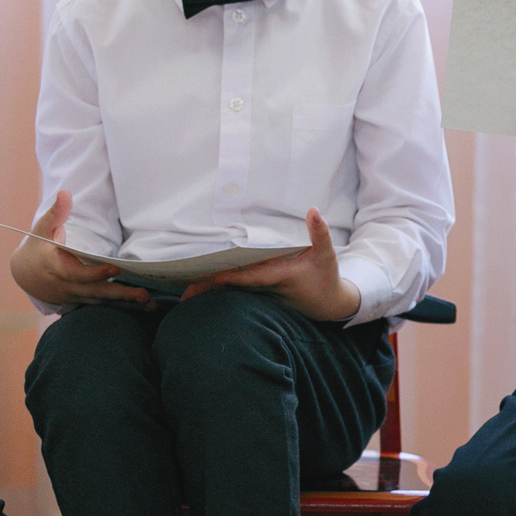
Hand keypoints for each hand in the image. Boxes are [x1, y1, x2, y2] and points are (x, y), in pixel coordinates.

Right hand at [8, 189, 150, 308]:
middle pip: (96, 292)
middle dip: (120, 294)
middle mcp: (67, 286)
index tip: (115, 268)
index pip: (77, 274)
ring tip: (150, 304)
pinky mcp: (82, 301)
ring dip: (127, 304)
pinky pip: (104, 306)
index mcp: (57, 267)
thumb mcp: (43, 229)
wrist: (26, 275)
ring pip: (103, 302)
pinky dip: (123, 308)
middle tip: (144, 295)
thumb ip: (56, 213)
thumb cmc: (38, 248)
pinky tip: (145, 308)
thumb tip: (65, 193)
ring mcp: (76, 296)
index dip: (95, 273)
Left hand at [188, 209, 360, 322]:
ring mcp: (262, 295)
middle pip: (234, 289)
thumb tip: (314, 210)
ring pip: (233, 294)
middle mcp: (266, 288)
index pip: (251, 277)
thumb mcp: (326, 255)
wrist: (329, 304)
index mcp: (279, 276)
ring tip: (186, 293)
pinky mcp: (261, 297)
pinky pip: (237, 295)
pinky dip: (220, 292)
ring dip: (211, 293)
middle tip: (186, 291)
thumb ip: (320, 233)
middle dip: (211, 289)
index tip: (213, 276)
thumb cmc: (326, 277)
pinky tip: (202, 291)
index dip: (232, 277)